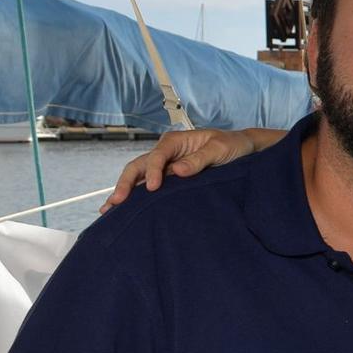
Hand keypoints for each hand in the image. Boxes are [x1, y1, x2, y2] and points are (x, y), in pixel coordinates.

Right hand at [101, 130, 260, 211]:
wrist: (243, 148)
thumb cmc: (233, 145)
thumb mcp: (220, 150)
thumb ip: (199, 160)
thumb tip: (177, 171)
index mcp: (175, 141)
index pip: (157, 156)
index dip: (153, 172)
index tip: (154, 188)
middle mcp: (165, 152)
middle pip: (138, 166)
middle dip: (126, 183)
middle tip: (117, 202)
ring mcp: (165, 165)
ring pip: (138, 177)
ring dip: (124, 192)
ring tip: (108, 211)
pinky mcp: (169, 178)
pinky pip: (148, 186)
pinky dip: (135, 197)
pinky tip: (122, 210)